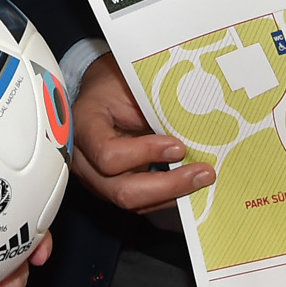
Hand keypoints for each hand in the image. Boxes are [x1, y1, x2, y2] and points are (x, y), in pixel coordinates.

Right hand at [69, 52, 212, 211]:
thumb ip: (155, 110)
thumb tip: (193, 131)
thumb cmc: (118, 84)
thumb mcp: (134, 86)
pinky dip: (169, 195)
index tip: (177, 145)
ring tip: (202, 178)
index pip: (108, 154)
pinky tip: (191, 183)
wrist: (103, 93)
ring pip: (134, 202)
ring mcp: (96, 179)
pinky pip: (142, 202)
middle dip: (167, 186)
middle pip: (121, 190)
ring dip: (173, 194)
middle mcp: (83, 160)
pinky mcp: (113, 188)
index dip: (145, 153)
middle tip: (202, 173)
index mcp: (83, 126)